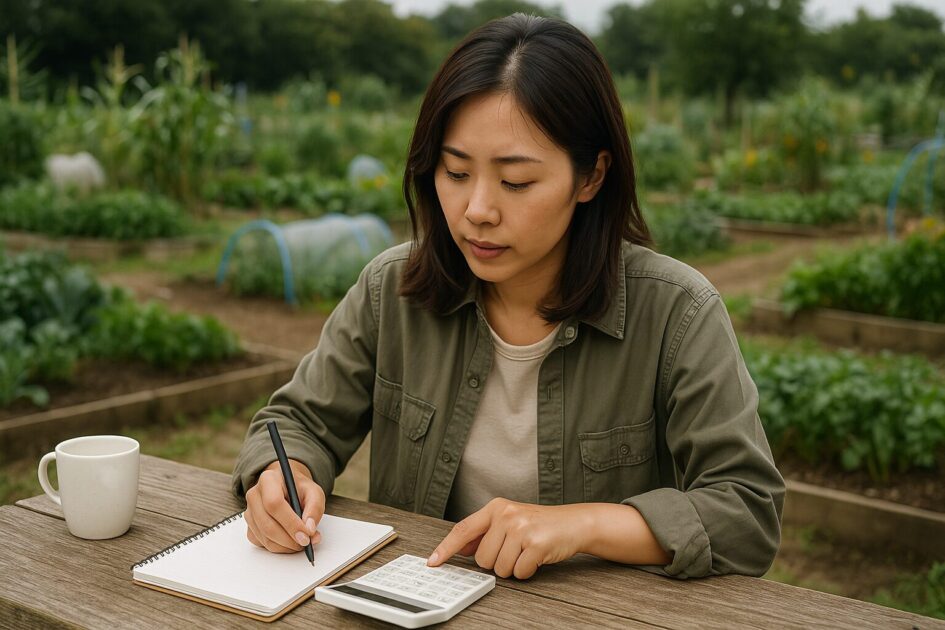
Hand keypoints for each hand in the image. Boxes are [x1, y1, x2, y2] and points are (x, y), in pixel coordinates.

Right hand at [244, 459, 325, 552]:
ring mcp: (249, 512)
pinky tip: (290, 540)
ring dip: (286, 546)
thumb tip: (309, 530)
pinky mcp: (250, 526)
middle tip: (306, 542)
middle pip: (267, 525)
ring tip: (302, 542)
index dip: (291, 523)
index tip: (306, 535)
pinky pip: (262, 543)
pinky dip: (279, 547)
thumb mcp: (314, 492)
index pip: (274, 504)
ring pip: (265, 537)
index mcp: (268, 480)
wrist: (288, 488)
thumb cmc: (300, 489)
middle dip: (289, 539)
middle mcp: (254, 495)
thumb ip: (315, 508)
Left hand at [427, 498, 590, 578]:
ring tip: (526, 551)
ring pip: (499, 568)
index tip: (433, 562)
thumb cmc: (540, 523)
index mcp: (497, 507)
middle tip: (514, 550)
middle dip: (497, 562)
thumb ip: (485, 533)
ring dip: (513, 567)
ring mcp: (521, 529)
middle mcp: (506, 515)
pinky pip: (519, 572)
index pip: (463, 530)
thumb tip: (461, 548)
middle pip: (482, 558)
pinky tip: (536, 557)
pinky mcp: (535, 544)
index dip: (446, 548)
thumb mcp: (510, 520)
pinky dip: (527, 571)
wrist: (574, 523)